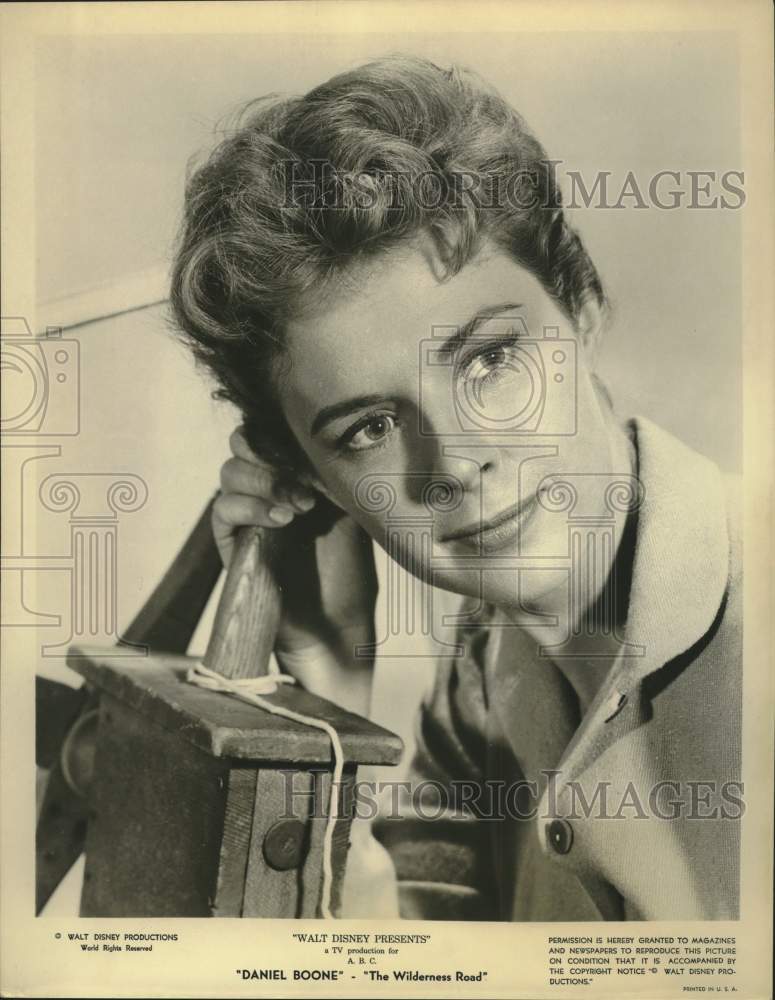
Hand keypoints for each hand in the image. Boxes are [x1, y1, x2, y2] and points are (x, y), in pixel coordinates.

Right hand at [214, 427, 377, 659]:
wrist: (335, 623)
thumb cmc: (350, 568)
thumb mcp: (352, 509)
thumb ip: (335, 473)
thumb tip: (333, 440)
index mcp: (294, 472)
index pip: (273, 428)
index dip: (289, 430)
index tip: (320, 449)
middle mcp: (267, 486)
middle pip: (244, 440)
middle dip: (271, 449)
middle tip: (305, 476)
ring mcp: (247, 512)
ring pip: (231, 470)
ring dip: (266, 480)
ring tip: (302, 506)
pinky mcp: (232, 540)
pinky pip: (223, 508)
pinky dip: (251, 506)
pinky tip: (283, 520)